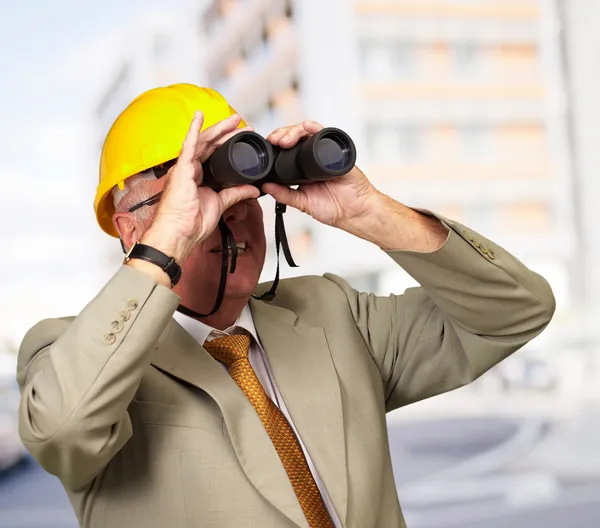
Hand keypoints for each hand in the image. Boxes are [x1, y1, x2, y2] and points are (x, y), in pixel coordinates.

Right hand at [143, 111, 259, 261]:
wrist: (180, 232)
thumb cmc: (192, 223)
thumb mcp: (221, 203)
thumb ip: (236, 193)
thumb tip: (254, 189)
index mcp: (198, 177)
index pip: (215, 155)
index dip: (228, 144)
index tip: (243, 138)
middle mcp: (190, 169)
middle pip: (211, 145)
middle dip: (227, 132)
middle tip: (242, 124)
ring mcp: (185, 168)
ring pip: (203, 142)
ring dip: (218, 129)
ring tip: (234, 120)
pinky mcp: (181, 169)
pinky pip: (188, 146)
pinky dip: (194, 130)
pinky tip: (199, 117)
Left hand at [261, 120, 378, 230]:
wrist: (355, 213)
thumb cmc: (333, 208)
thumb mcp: (302, 202)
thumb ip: (284, 195)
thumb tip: (265, 186)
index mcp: (302, 168)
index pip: (286, 148)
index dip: (276, 144)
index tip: (267, 147)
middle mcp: (313, 157)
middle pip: (295, 137)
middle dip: (282, 135)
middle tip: (275, 141)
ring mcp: (325, 153)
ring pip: (307, 133)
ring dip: (294, 131)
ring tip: (286, 139)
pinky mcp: (338, 152)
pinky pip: (326, 136)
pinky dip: (316, 128)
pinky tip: (307, 126)